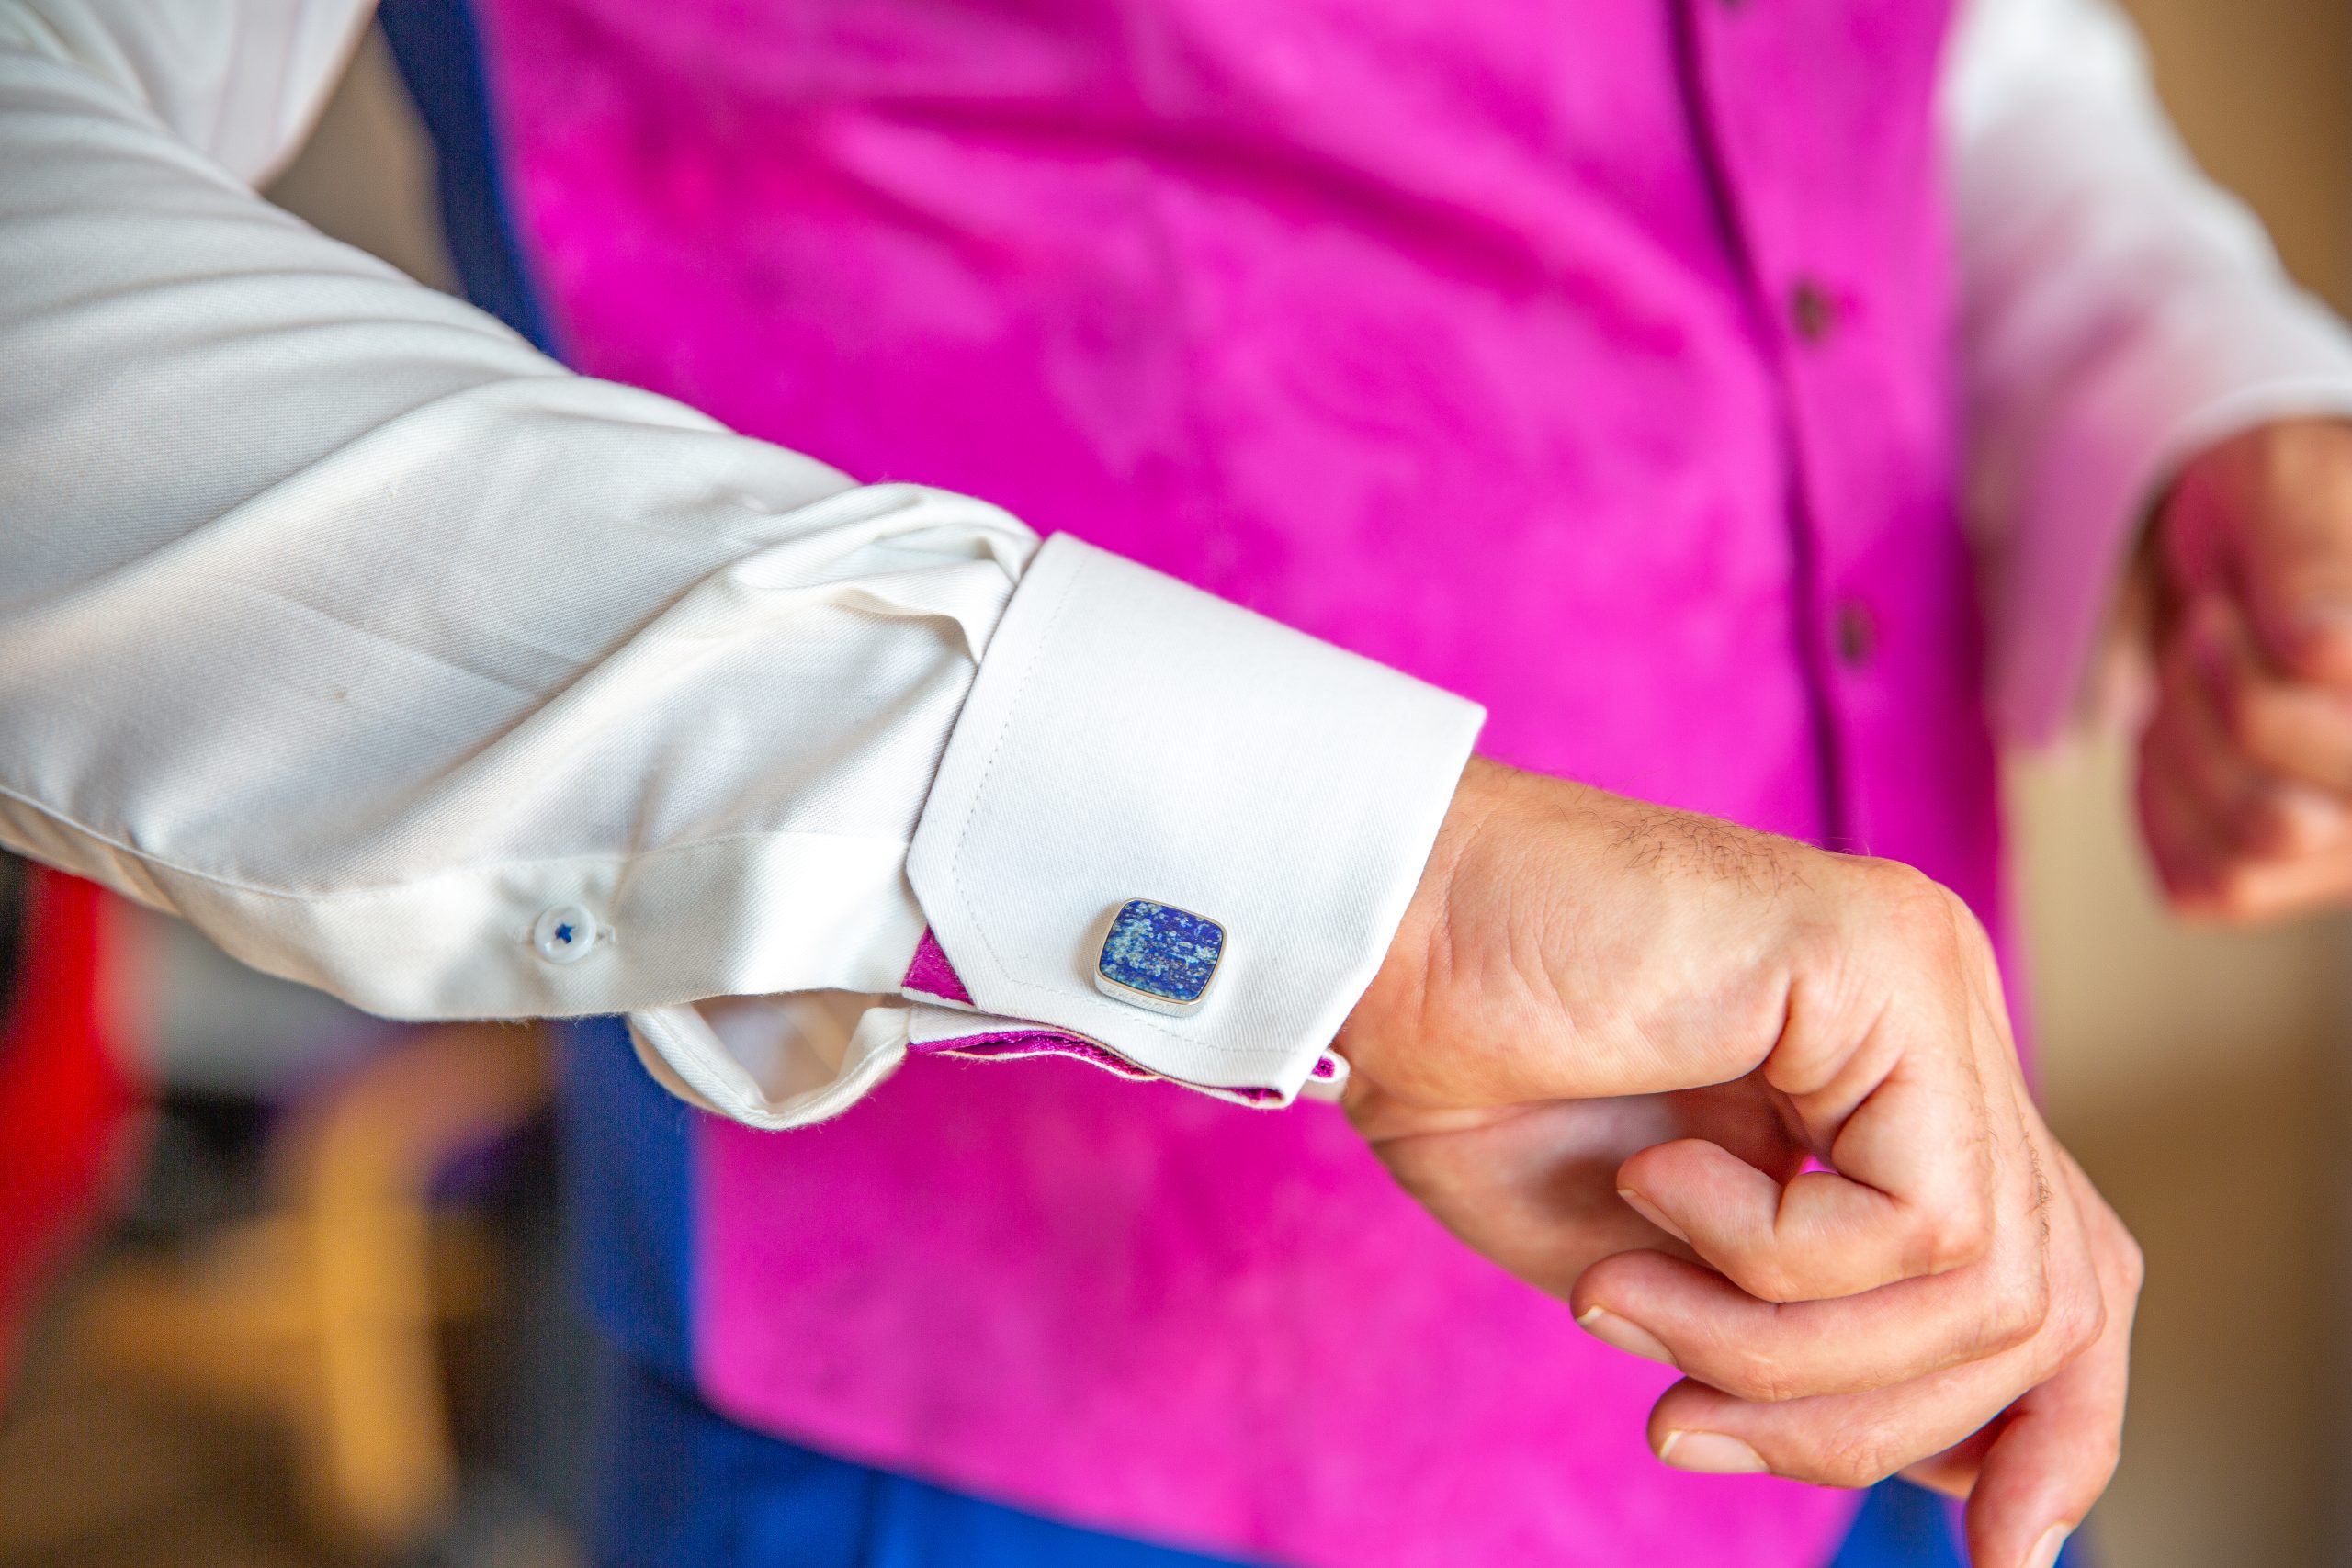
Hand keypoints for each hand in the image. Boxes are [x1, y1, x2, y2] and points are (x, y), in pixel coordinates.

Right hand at [1338, 759, 2140, 1567]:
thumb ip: (1808, 1341)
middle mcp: (1941, 1022)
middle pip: (2051, 1296)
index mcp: (1898, 1084)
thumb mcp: (1670, 1273)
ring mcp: (1927, 978)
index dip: (2060, 1428)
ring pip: (1989, 1278)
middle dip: (1878, 1423)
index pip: (2067, 1270)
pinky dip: (1763, 1257)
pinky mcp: (1886, 959)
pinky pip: (1914, 1217)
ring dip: (1779, 1349)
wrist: (1375, 935)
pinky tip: (1650, 1180)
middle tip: (1681, 1426)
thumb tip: (1968, 1472)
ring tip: (1626, 1297)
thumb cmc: (1482, 1081)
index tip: (2000, 1555)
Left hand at [2140, 418, 2351, 918]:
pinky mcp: (2288, 873)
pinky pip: (2204, 883)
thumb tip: (2326, 655)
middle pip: (2279, 817)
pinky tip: (2182, 736)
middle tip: (2208, 636)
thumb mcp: (2293, 481)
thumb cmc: (2284, 504)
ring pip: (2246, 853)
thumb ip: (2315, 555)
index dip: (2245, 659)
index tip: (2229, 601)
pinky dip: (2164, 803)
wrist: (2249, 539)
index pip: (2324, 703)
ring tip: (2199, 681)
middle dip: (2205, 711)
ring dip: (2183, 753)